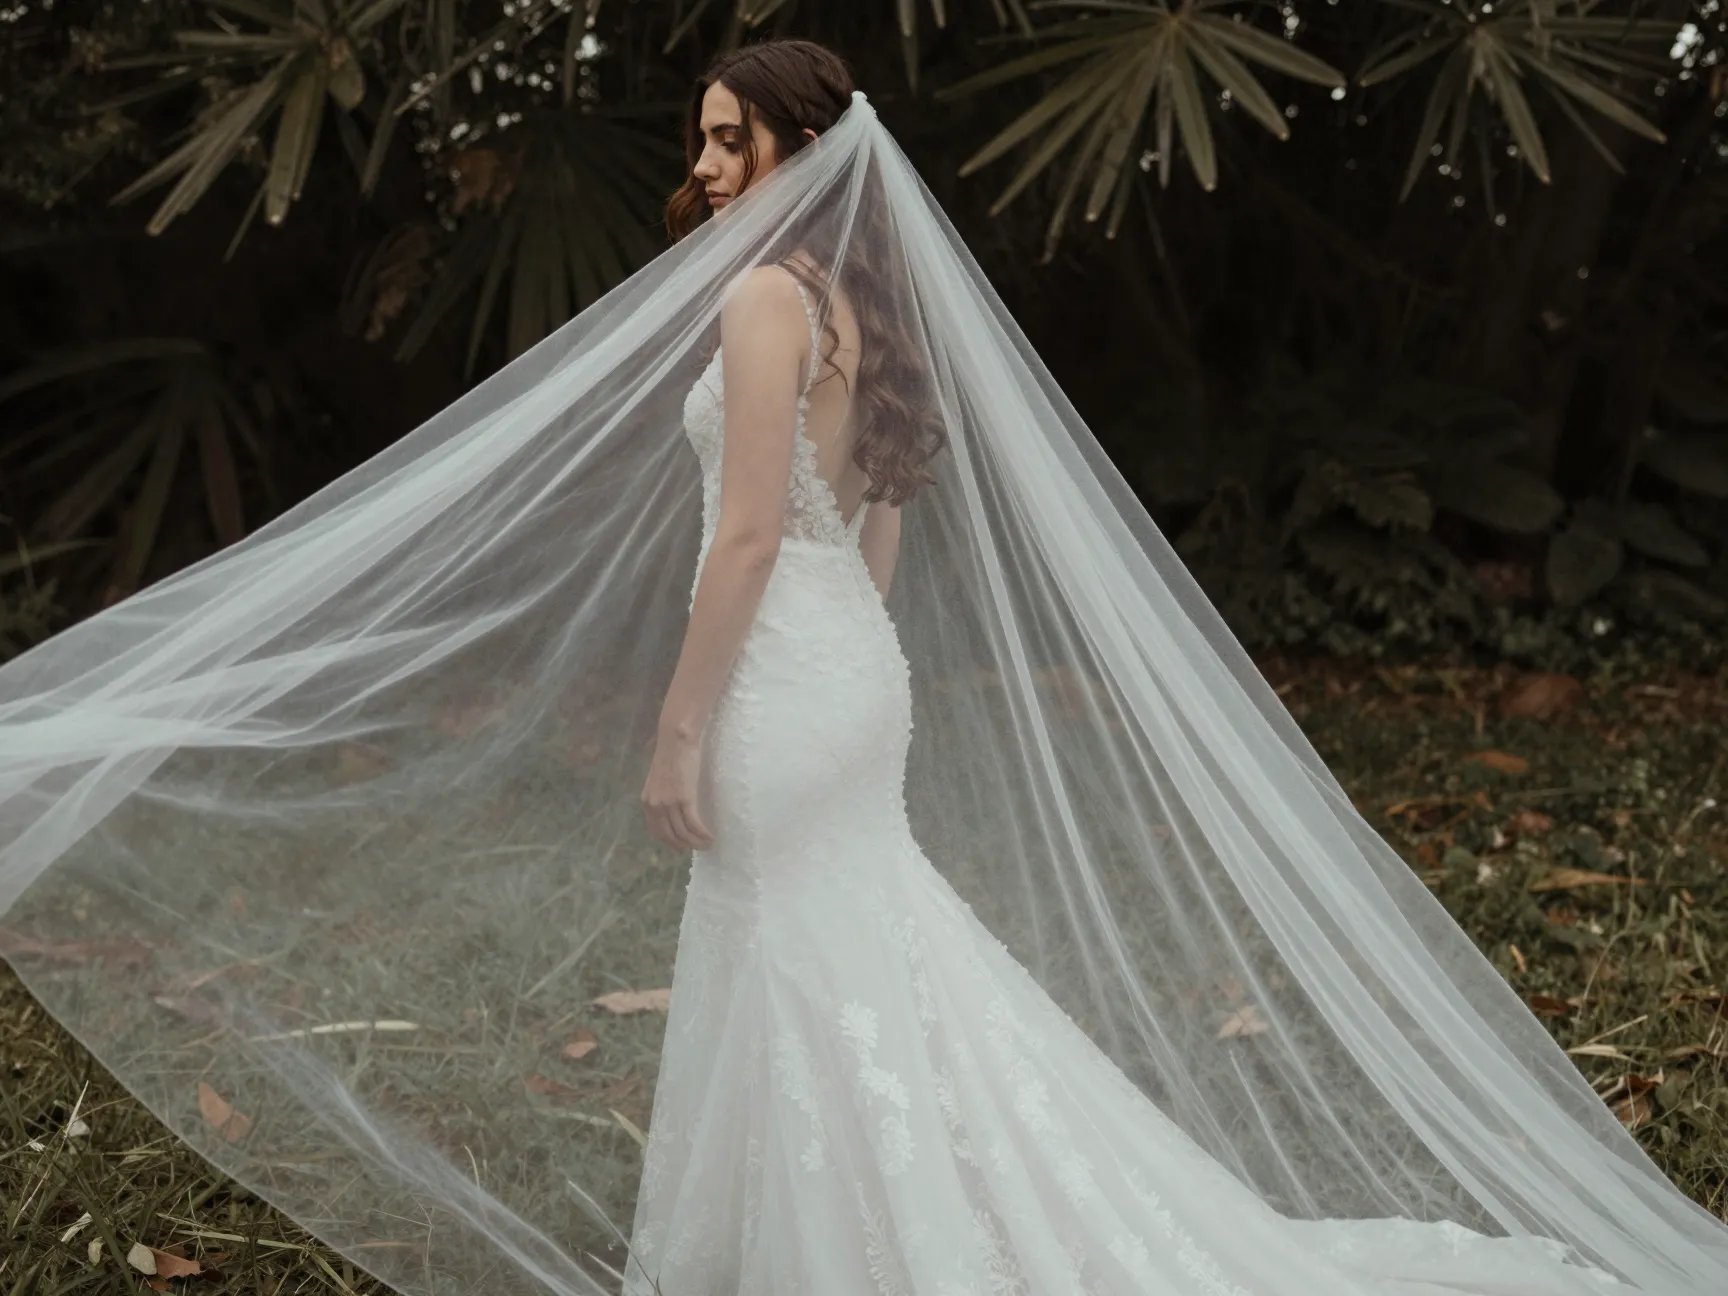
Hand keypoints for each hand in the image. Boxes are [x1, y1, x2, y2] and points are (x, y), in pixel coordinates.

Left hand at [640, 727, 714, 850]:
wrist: (676, 739)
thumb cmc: (671, 755)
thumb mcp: (659, 780)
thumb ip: (661, 795)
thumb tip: (672, 809)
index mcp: (647, 802)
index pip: (657, 832)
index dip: (671, 843)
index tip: (683, 846)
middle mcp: (655, 806)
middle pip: (671, 836)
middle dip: (686, 846)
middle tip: (699, 847)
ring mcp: (669, 803)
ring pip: (684, 833)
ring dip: (697, 843)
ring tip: (708, 844)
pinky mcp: (684, 798)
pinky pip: (694, 824)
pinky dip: (703, 834)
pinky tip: (711, 837)